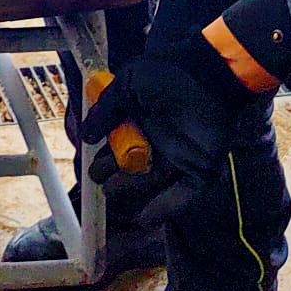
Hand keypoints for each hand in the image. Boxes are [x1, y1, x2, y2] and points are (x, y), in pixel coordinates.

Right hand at [80, 33, 256, 225]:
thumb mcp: (127, 85)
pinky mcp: (200, 168)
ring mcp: (180, 156)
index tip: (91, 169)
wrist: (204, 72)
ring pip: (153, 182)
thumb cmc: (166, 73)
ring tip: (113, 191)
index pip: (120, 148)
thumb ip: (106, 109)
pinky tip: (145, 218)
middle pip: (134, 169)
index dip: (105, 160)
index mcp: (142, 123)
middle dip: (115, 178)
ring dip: (133, 190)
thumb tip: (86, 135)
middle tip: (100, 181)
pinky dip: (165, 208)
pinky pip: (182, 195)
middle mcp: (159, 142)